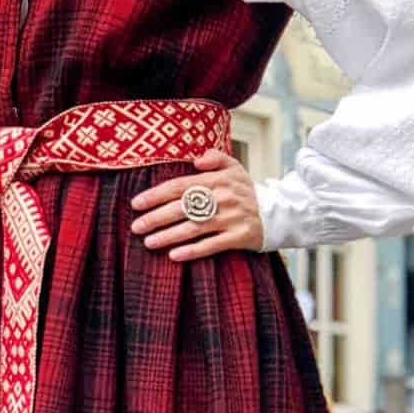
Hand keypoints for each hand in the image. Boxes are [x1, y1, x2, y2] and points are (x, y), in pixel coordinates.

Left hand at [129, 150, 262, 260]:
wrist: (276, 212)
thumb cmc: (245, 190)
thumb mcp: (234, 166)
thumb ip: (214, 157)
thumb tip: (196, 159)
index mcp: (216, 180)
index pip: (179, 186)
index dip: (156, 195)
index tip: (136, 203)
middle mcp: (221, 198)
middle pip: (182, 208)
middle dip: (156, 218)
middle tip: (136, 226)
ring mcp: (230, 218)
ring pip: (193, 228)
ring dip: (168, 236)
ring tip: (148, 242)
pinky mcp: (239, 237)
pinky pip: (212, 246)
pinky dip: (193, 251)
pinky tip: (174, 255)